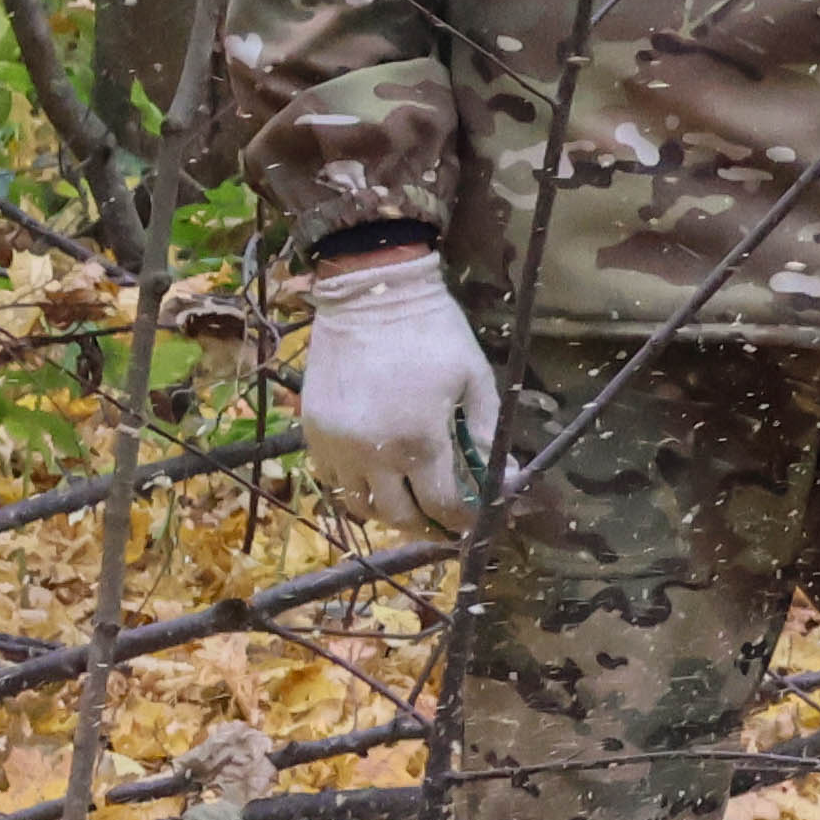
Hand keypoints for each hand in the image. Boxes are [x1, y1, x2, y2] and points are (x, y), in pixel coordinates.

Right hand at [300, 249, 498, 534]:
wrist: (371, 293)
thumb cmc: (432, 332)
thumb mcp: (475, 379)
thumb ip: (489, 434)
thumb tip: (505, 477)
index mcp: (419, 442)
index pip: (441, 507)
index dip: (461, 522)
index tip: (472, 522)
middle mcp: (372, 453)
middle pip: (398, 517)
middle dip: (426, 526)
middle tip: (442, 522)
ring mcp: (336, 445)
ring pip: (358, 506)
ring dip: (387, 513)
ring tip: (408, 503)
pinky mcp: (313, 430)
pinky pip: (330, 479)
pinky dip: (354, 487)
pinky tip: (375, 477)